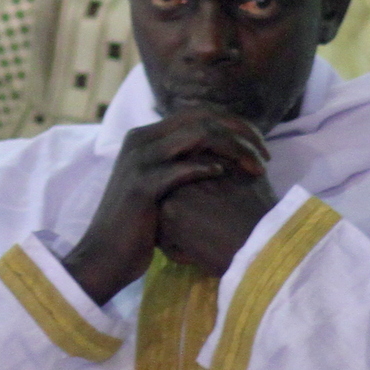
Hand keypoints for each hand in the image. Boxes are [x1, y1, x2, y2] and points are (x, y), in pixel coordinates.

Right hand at [63, 107, 272, 305]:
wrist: (103, 256)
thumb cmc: (139, 225)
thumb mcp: (158, 185)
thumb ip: (179, 164)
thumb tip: (219, 156)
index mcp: (146, 135)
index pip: (199, 113)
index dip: (234, 124)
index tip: (260, 145)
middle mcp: (140, 139)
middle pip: (202, 117)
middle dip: (240, 132)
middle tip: (265, 155)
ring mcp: (139, 161)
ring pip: (197, 135)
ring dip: (233, 147)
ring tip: (256, 168)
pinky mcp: (141, 186)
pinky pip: (181, 169)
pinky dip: (207, 169)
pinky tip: (225, 177)